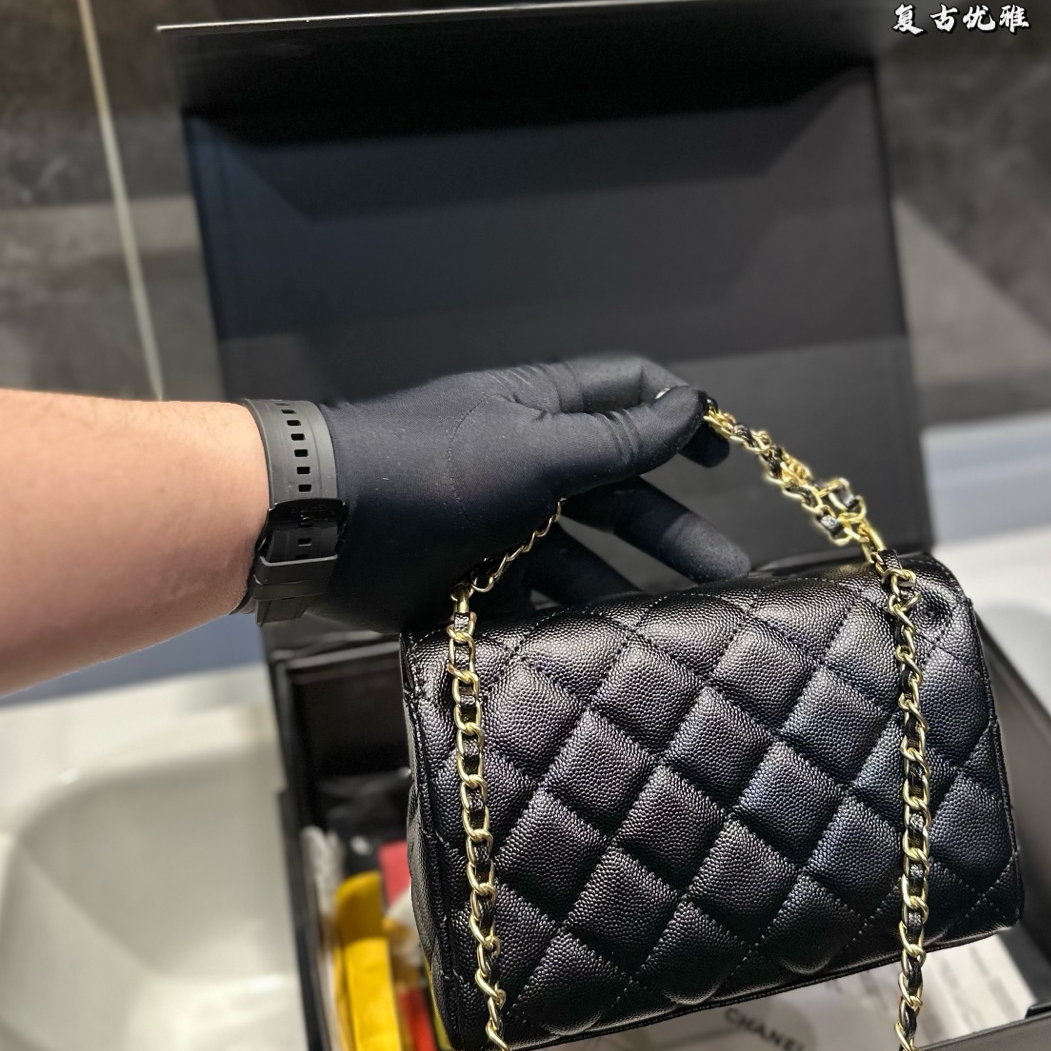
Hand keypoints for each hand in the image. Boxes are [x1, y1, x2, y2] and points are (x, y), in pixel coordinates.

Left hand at [316, 356, 748, 630]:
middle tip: (729, 577)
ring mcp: (502, 527)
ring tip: (682, 629)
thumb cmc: (432, 470)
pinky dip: (574, 625)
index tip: (727, 462)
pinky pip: (538, 604)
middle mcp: (529, 465)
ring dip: (632, 587)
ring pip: (584, 557)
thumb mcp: (536, 451)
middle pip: (619, 492)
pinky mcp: (475, 582)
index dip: (681, 421)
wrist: (320, 526)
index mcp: (544, 411)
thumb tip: (692, 407)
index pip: (629, 396)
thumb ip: (617, 440)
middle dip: (673, 530)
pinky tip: (611, 654)